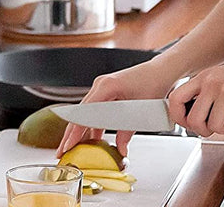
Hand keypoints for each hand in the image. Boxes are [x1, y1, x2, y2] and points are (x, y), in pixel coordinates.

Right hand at [55, 59, 174, 158]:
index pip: (84, 113)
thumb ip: (127, 131)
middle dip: (70, 134)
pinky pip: (94, 111)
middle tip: (62, 152)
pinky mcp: (107, 92)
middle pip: (80, 113)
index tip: (67, 146)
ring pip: (86, 113)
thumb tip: (120, 150)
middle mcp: (100, 85)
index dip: (74, 132)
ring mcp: (102, 87)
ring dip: (80, 131)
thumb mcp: (141, 110)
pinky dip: (92, 125)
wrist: (160, 70)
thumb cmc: (153, 82)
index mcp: (106, 86)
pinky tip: (91, 140)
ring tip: (73, 149)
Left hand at [166, 50, 223, 136]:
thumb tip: (195, 118)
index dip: (178, 117)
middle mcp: (211, 83)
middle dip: (206, 130)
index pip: (176, 98)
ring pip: (214, 127)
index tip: (188, 124)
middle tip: (220, 124)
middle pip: (193, 121)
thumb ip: (209, 93)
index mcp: (204, 76)